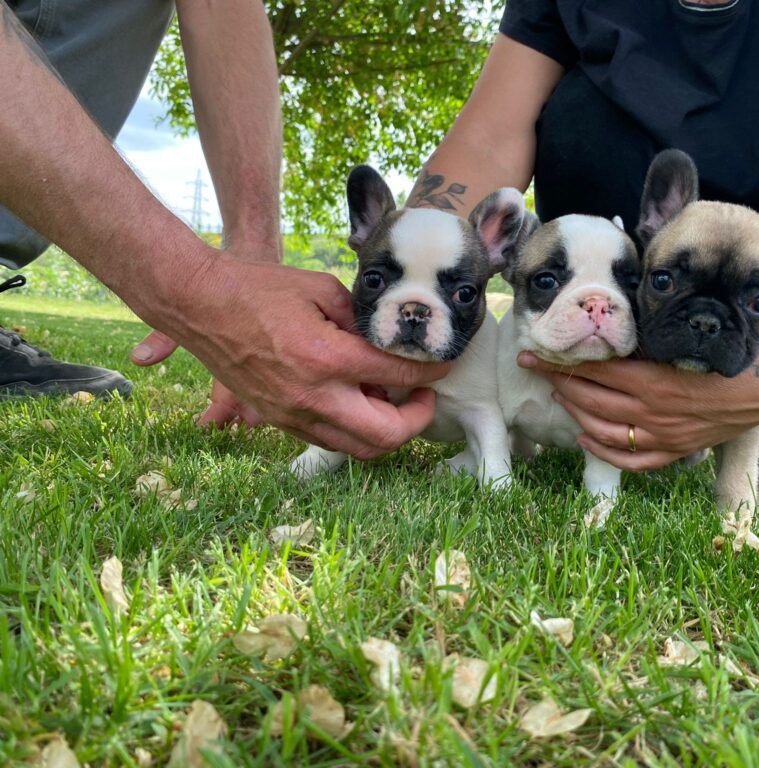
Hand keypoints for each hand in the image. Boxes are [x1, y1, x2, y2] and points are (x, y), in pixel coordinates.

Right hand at [140, 248, 450, 458]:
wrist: (198, 304)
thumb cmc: (257, 288)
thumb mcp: (321, 290)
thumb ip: (360, 320)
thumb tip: (389, 343)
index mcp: (326, 358)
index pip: (398, 377)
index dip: (431, 372)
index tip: (442, 365)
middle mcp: (312, 396)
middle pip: (387, 436)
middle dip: (417, 419)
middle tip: (424, 395)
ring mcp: (293, 415)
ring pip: (360, 449)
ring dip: (387, 430)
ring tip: (394, 399)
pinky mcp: (278, 420)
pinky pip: (331, 440)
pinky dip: (356, 429)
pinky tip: (359, 401)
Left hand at [518, 334, 758, 470]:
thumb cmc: (726, 352)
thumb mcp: (682, 342)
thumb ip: (644, 344)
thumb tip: (606, 331)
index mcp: (651, 381)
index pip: (591, 373)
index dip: (557, 365)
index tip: (532, 355)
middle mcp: (652, 412)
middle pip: (590, 402)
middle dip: (558, 385)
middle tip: (538, 371)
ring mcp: (663, 436)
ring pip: (603, 431)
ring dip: (575, 414)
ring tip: (560, 397)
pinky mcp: (676, 450)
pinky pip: (632, 460)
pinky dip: (604, 451)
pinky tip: (586, 439)